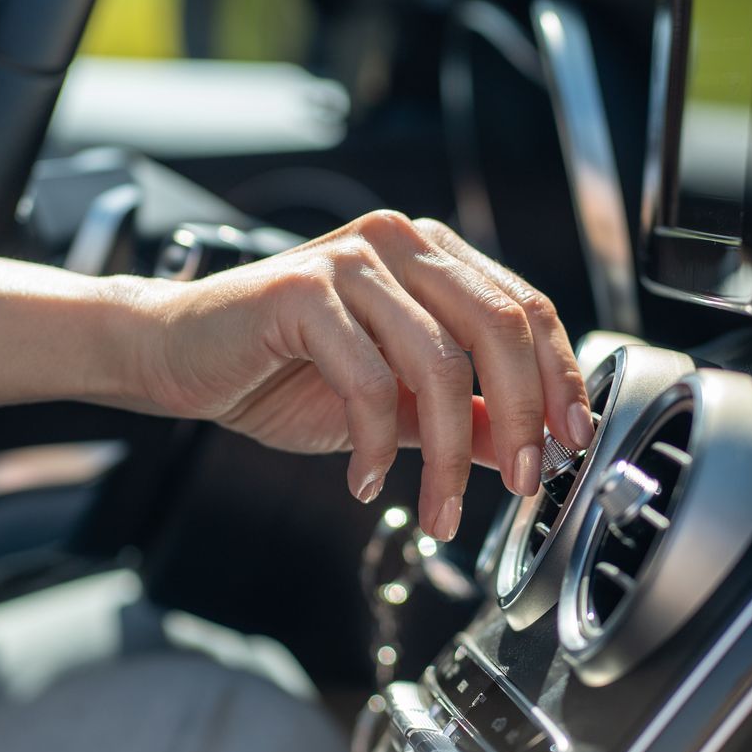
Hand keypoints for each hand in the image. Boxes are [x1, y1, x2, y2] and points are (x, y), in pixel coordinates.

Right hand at [128, 211, 592, 539]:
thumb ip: (462, 415)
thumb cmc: (281, 370)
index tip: (572, 443)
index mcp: (433, 256)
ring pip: (438, 361)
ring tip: (438, 508)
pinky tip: (364, 480)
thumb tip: (529, 450)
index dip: (560, 378)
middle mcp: (399, 242)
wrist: (178, 357)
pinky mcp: (302, 291)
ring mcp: (351, 260)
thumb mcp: (394, 402)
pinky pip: (367, 379)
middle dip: (523, 415)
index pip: (525, 308)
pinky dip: (375, 444)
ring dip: (451, 453)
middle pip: (499, 327)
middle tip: (528, 484)